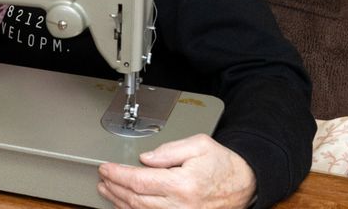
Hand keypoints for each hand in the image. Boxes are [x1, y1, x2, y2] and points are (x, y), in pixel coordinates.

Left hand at [97, 133, 255, 208]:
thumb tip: (145, 158)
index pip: (139, 181)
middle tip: (102, 178)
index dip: (118, 175)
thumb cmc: (223, 165)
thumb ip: (169, 150)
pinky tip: (125, 205)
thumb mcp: (199, 145)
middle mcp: (181, 205)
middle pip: (136, 200)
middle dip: (115, 188)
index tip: (105, 168)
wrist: (245, 185)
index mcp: (182, 184)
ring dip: (120, 202)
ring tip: (107, 191)